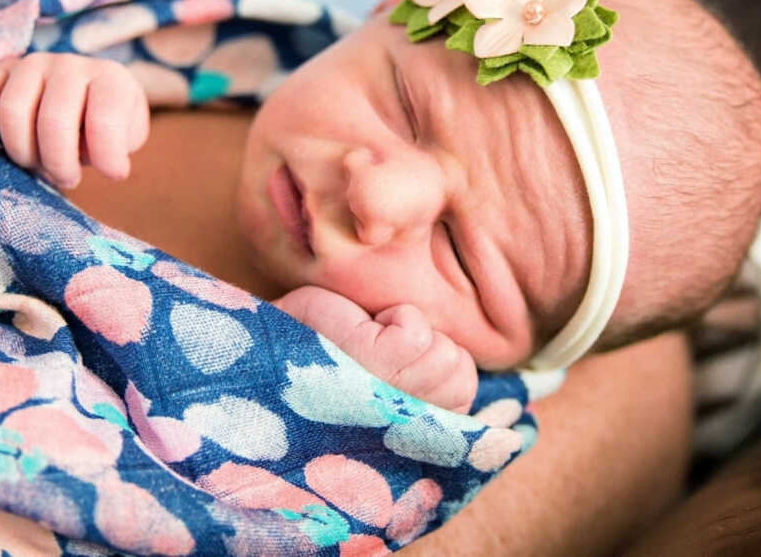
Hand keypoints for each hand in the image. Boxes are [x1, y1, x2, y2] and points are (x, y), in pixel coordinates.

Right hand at [0, 53, 148, 187]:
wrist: (89, 92)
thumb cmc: (111, 121)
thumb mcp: (129, 133)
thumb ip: (119, 145)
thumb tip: (104, 162)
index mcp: (109, 78)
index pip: (105, 120)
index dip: (107, 157)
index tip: (112, 175)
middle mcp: (69, 64)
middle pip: (53, 120)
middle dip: (59, 163)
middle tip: (67, 179)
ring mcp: (31, 64)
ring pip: (13, 111)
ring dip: (23, 153)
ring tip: (39, 167)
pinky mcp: (0, 71)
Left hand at [273, 286, 477, 412]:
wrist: (263, 343)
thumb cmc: (321, 361)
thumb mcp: (386, 385)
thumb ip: (430, 394)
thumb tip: (496, 409)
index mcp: (405, 443)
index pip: (469, 409)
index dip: (441, 378)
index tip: (400, 378)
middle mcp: (399, 430)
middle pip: (462, 377)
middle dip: (429, 350)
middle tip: (378, 353)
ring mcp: (387, 395)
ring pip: (447, 355)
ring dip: (411, 333)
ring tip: (368, 343)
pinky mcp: (371, 360)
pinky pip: (417, 331)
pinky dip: (396, 317)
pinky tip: (361, 328)